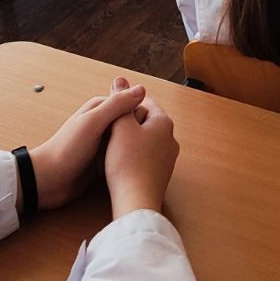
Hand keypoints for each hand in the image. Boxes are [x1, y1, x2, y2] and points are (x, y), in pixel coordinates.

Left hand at [27, 77, 146, 210]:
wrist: (48, 180)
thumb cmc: (67, 149)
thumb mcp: (93, 123)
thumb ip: (116, 105)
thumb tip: (141, 88)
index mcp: (101, 109)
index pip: (132, 105)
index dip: (142, 117)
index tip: (153, 131)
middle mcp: (103, 124)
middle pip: (132, 125)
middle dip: (141, 135)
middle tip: (152, 149)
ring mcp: (103, 144)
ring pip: (128, 142)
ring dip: (135, 149)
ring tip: (147, 160)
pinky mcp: (103, 161)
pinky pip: (121, 158)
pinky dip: (128, 161)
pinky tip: (137, 169)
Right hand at [104, 95, 179, 218]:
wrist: (136, 201)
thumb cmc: (128, 162)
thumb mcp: (120, 125)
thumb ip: (120, 101)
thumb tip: (121, 79)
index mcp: (164, 123)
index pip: (144, 102)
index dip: (124, 105)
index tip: (110, 114)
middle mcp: (171, 140)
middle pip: (145, 121)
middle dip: (127, 123)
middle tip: (109, 131)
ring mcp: (168, 159)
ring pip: (145, 141)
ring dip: (129, 141)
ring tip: (111, 148)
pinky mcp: (160, 175)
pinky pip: (146, 158)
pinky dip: (133, 158)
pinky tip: (119, 165)